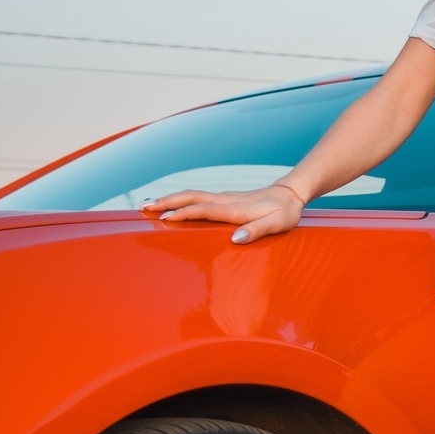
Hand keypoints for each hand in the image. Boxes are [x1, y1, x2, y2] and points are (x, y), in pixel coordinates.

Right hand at [141, 182, 304, 243]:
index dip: (185, 213)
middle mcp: (226, 200)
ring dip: (170, 199)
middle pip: (191, 197)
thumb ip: (257, 231)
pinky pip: (198, 198)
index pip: (204, 210)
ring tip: (148, 205)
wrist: (290, 194)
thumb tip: (235, 239)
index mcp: (236, 209)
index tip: (165, 218)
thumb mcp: (277, 224)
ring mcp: (224, 198)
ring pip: (192, 195)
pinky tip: (172, 205)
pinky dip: (181, 200)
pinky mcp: (224, 199)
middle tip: (144, 207)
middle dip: (167, 201)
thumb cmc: (285, 212)